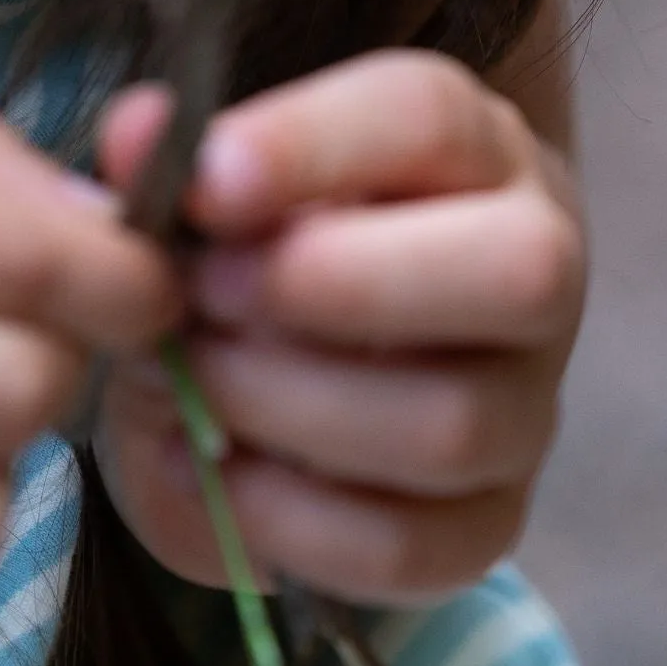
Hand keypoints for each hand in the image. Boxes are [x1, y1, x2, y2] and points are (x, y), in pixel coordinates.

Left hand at [96, 52, 584, 604]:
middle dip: (333, 286)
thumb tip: (139, 134)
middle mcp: (527, 271)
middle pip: (517, 273)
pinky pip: (411, 547)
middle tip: (205, 294)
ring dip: (284, 406)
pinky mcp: (482, 524)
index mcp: (460, 151)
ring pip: (452, 424)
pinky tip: (207, 470)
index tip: (203, 187)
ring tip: (189, 381)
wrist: (240, 377)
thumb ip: (169, 161)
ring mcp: (520, 407)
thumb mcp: (197, 199)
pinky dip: (286, 518)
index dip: (309, 147)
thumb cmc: (235, 257)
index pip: (427, 118)